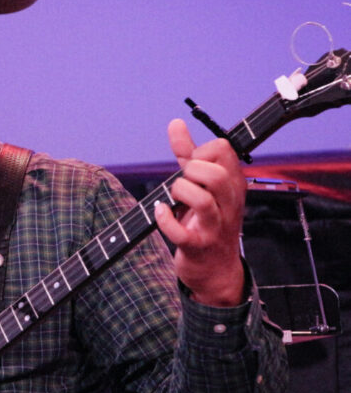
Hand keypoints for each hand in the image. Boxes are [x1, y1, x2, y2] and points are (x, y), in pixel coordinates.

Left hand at [154, 119, 246, 306]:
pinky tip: (161, 212)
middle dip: (191, 171)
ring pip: (202, 200)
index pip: (223, 149)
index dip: (201, 150)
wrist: (215, 269)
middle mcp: (229, 204)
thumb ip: (188, 155)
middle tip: (184, 181)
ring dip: (179, 192)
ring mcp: (215, 227)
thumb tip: (176, 123)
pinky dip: (165, 219)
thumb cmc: (206, 220)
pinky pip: (180, 232)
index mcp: (232, 184)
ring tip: (173, 197)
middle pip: (215, 174)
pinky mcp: (197, 246)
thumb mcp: (200, 184)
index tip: (192, 164)